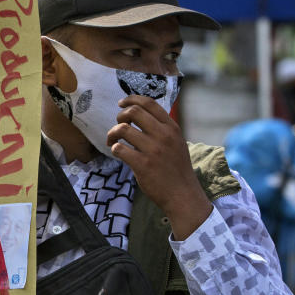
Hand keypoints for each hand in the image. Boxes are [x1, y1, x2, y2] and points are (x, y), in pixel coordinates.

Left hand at [108, 95, 211, 239]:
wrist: (182, 195)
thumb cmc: (176, 169)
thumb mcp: (176, 142)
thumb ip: (162, 128)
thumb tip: (138, 114)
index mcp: (172, 128)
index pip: (149, 103)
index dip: (131, 100)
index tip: (121, 104)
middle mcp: (163, 135)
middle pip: (133, 112)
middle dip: (120, 116)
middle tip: (117, 127)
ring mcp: (153, 150)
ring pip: (123, 129)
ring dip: (112, 134)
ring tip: (112, 142)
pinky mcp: (143, 165)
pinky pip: (119, 149)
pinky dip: (114, 149)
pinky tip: (118, 153)